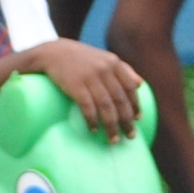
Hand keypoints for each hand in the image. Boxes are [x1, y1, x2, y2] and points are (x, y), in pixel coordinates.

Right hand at [29, 38, 146, 140]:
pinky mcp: (75, 85)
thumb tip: (140, 84)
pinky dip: (92, 120)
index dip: (135, 104)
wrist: (53, 52)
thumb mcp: (103, 58)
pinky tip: (94, 130)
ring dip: (111, 126)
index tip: (137, 119)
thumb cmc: (81, 58)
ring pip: (106, 106)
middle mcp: (104, 69)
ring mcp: (89, 77)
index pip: (130, 87)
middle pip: (120, 99)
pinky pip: (87, 107)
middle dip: (126, 120)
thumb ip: (123, 69)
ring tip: (113, 140)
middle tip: (130, 136)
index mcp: (113, 63)